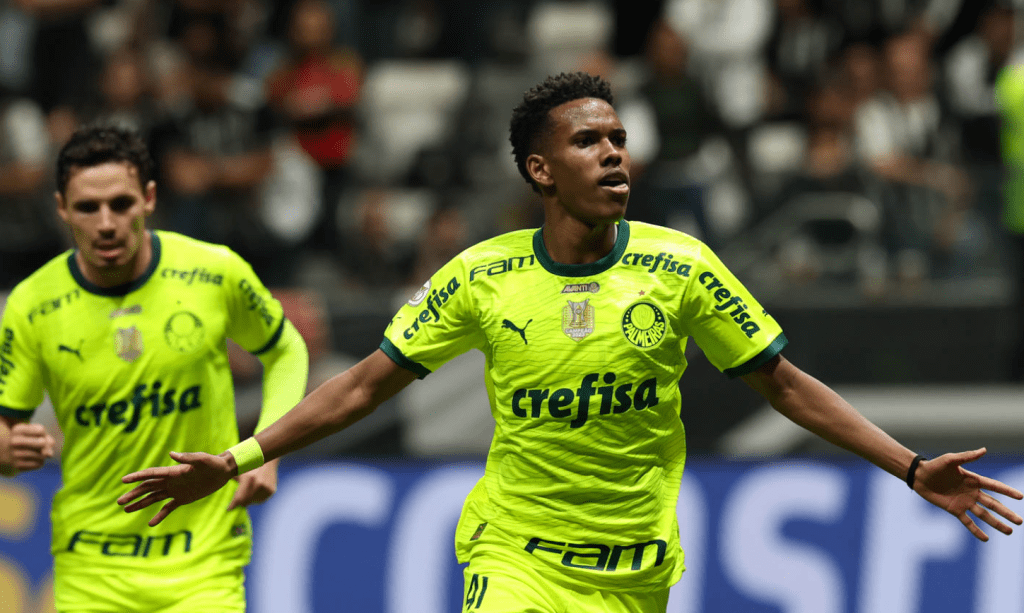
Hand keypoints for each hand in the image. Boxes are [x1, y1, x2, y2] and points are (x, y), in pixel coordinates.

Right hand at [2, 423, 55, 474]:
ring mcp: (15, 454)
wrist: (9, 452)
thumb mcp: (35, 434)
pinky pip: (39, 464)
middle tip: (40, 445)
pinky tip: (33, 460)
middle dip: (45, 444)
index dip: (44, 433)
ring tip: (36, 453)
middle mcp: (14, 442)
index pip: (41, 430)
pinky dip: (40, 462)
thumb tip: (49, 455)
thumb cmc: (27, 440)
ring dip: (44, 454)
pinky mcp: (18, 465)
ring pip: (42, 455)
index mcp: (17, 430)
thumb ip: (47, 439)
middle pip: (42, 442)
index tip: (37, 435)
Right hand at [118, 451, 234, 525]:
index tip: (123, 480)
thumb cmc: (213, 463)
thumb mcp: (202, 460)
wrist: (223, 471)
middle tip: (119, 502)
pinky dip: (159, 515)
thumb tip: (172, 454)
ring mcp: (175, 490)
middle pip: (147, 488)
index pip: (151, 474)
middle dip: (133, 494)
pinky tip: (151, 523)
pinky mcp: (183, 498)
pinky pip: (168, 508)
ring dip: (140, 504)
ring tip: (126, 510)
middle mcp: (171, 481)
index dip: (137, 477)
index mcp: (173, 471)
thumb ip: (188, 458)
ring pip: (153, 498)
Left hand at [228, 458, 278, 509]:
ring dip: (248, 499)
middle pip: (245, 502)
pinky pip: (260, 500)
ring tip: (247, 490)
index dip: (232, 505)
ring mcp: (266, 488)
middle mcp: (259, 484)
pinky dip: (255, 497)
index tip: (228, 509)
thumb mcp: (238, 469)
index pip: (239, 498)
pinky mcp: (271, 491)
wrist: (268, 460)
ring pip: (252, 502)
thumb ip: (229, 476)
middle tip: (234, 501)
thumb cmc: (249, 464)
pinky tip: (254, 490)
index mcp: (249, 479)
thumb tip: (215, 481)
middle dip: (239, 502)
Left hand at [913, 448, 1023, 540]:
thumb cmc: (935, 466)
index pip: (994, 487)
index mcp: (973, 480)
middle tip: (1020, 521)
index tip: (1021, 497)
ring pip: (984, 515)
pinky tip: (986, 539)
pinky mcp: (954, 510)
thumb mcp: (951, 460)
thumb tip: (984, 450)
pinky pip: (968, 522)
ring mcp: (964, 502)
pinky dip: (976, 531)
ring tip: (1009, 532)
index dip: (1007, 491)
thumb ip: (967, 457)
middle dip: (1007, 513)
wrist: (919, 476)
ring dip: (997, 524)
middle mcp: (972, 493)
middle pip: (993, 504)